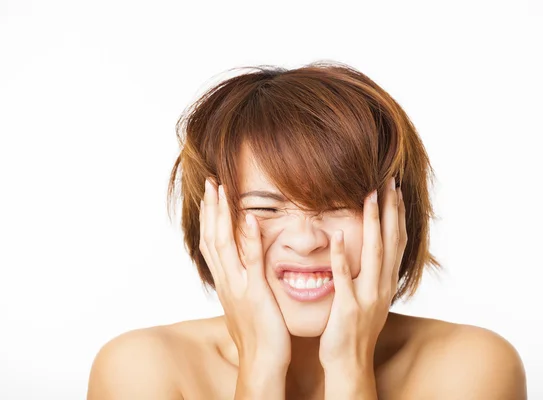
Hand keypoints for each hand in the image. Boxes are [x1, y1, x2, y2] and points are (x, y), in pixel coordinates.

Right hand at [200, 178, 290, 370]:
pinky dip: (248, 238)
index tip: (211, 195)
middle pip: (212, 238)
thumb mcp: (247, 301)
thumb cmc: (258, 334)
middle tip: (211, 182)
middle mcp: (226, 281)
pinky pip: (250, 261)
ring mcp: (238, 286)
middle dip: (210, 209)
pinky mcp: (254, 293)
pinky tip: (249, 218)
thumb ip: (244, 279)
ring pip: (223, 244)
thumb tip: (245, 263)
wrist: (261, 362)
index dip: (210, 218)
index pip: (212, 243)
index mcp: (225, 281)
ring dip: (222, 215)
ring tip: (222, 190)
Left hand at [319, 176, 405, 368]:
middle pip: (391, 240)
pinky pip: (343, 277)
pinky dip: (341, 254)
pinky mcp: (348, 306)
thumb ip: (373, 273)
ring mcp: (367, 296)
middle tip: (389, 180)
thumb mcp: (371, 296)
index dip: (398, 214)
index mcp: (387, 281)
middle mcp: (382, 285)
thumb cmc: (356, 328)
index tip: (396, 190)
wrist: (350, 361)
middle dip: (391, 209)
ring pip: (374, 252)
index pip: (397, 241)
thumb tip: (373, 251)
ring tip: (369, 196)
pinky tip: (338, 233)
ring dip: (373, 223)